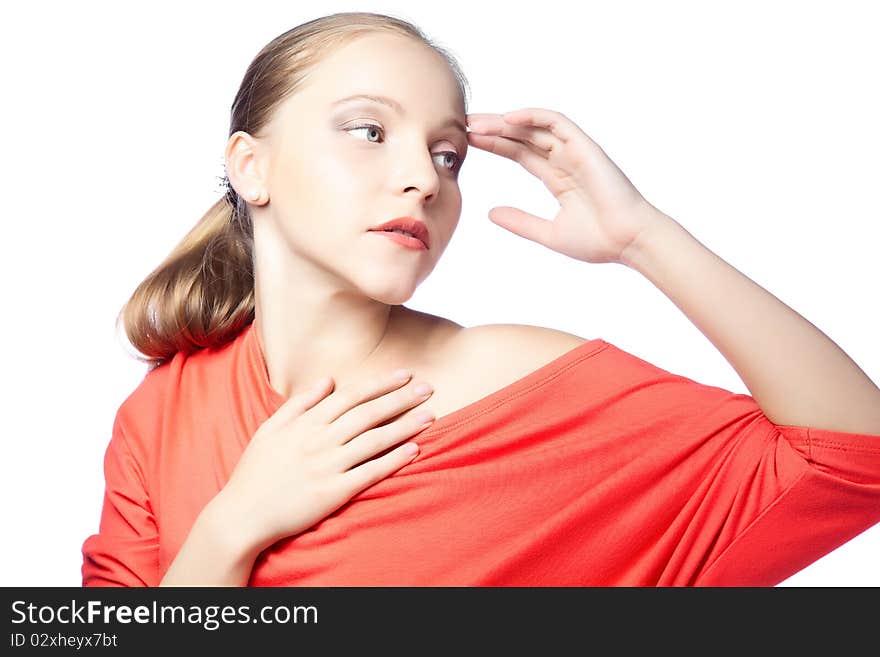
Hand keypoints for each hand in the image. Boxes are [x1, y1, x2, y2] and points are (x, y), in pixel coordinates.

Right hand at [218, 370, 434, 551]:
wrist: (242, 514)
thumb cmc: (256, 471)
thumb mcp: (270, 429)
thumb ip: (300, 402)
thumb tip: (327, 379)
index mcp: (306, 423)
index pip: (351, 396)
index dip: (380, 384)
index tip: (405, 374)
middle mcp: (320, 440)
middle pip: (368, 413)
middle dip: (401, 399)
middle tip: (429, 388)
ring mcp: (328, 466)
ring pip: (374, 440)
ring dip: (405, 426)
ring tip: (430, 415)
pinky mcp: (334, 492)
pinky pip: (370, 472)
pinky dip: (394, 460)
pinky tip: (414, 450)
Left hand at [466, 108, 660, 264]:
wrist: (628, 242)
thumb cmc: (598, 241)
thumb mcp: (548, 232)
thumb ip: (520, 221)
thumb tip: (490, 213)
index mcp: (557, 178)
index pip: (519, 153)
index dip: (495, 145)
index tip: (468, 142)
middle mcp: (564, 160)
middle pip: (523, 137)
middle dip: (494, 129)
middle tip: (463, 125)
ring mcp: (575, 151)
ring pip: (535, 127)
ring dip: (506, 122)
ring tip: (478, 122)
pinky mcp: (585, 147)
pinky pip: (557, 122)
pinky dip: (534, 116)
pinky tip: (509, 119)